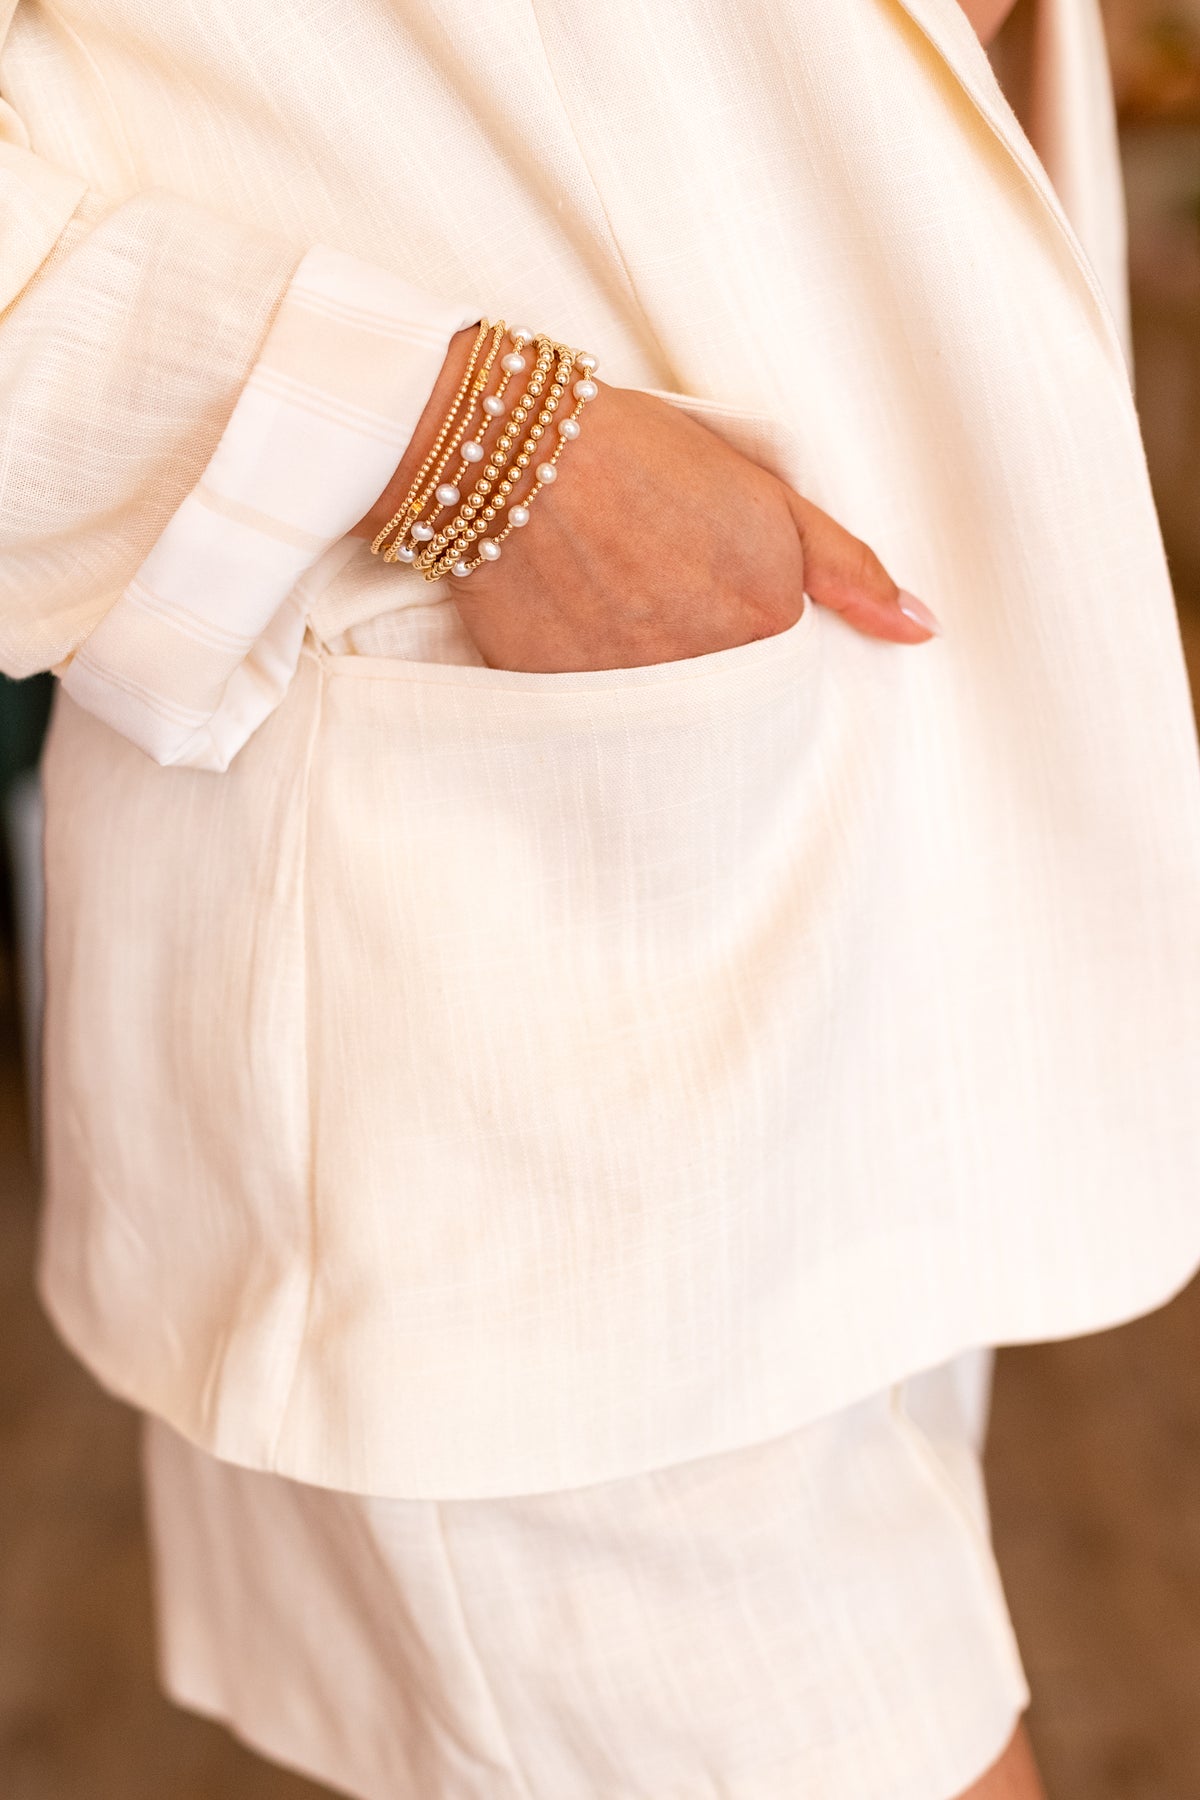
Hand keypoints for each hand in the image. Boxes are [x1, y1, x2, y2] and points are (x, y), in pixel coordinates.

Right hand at [352, 328, 940, 673]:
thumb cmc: (645, 453)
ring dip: (671, 704)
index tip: (741, 630)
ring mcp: (635, 693)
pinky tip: (595, 657)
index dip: (774, 660)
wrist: (513, 447)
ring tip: (637, 643)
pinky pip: (609, 731)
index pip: (799, 684)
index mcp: (768, 620)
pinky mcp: (567, 703)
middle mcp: (708, 670)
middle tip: (681, 633)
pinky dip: (612, 710)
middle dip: (725, 692)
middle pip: (739, 715)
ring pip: (677, 729)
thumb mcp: (770, 493)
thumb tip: (920, 629)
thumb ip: (849, 568)